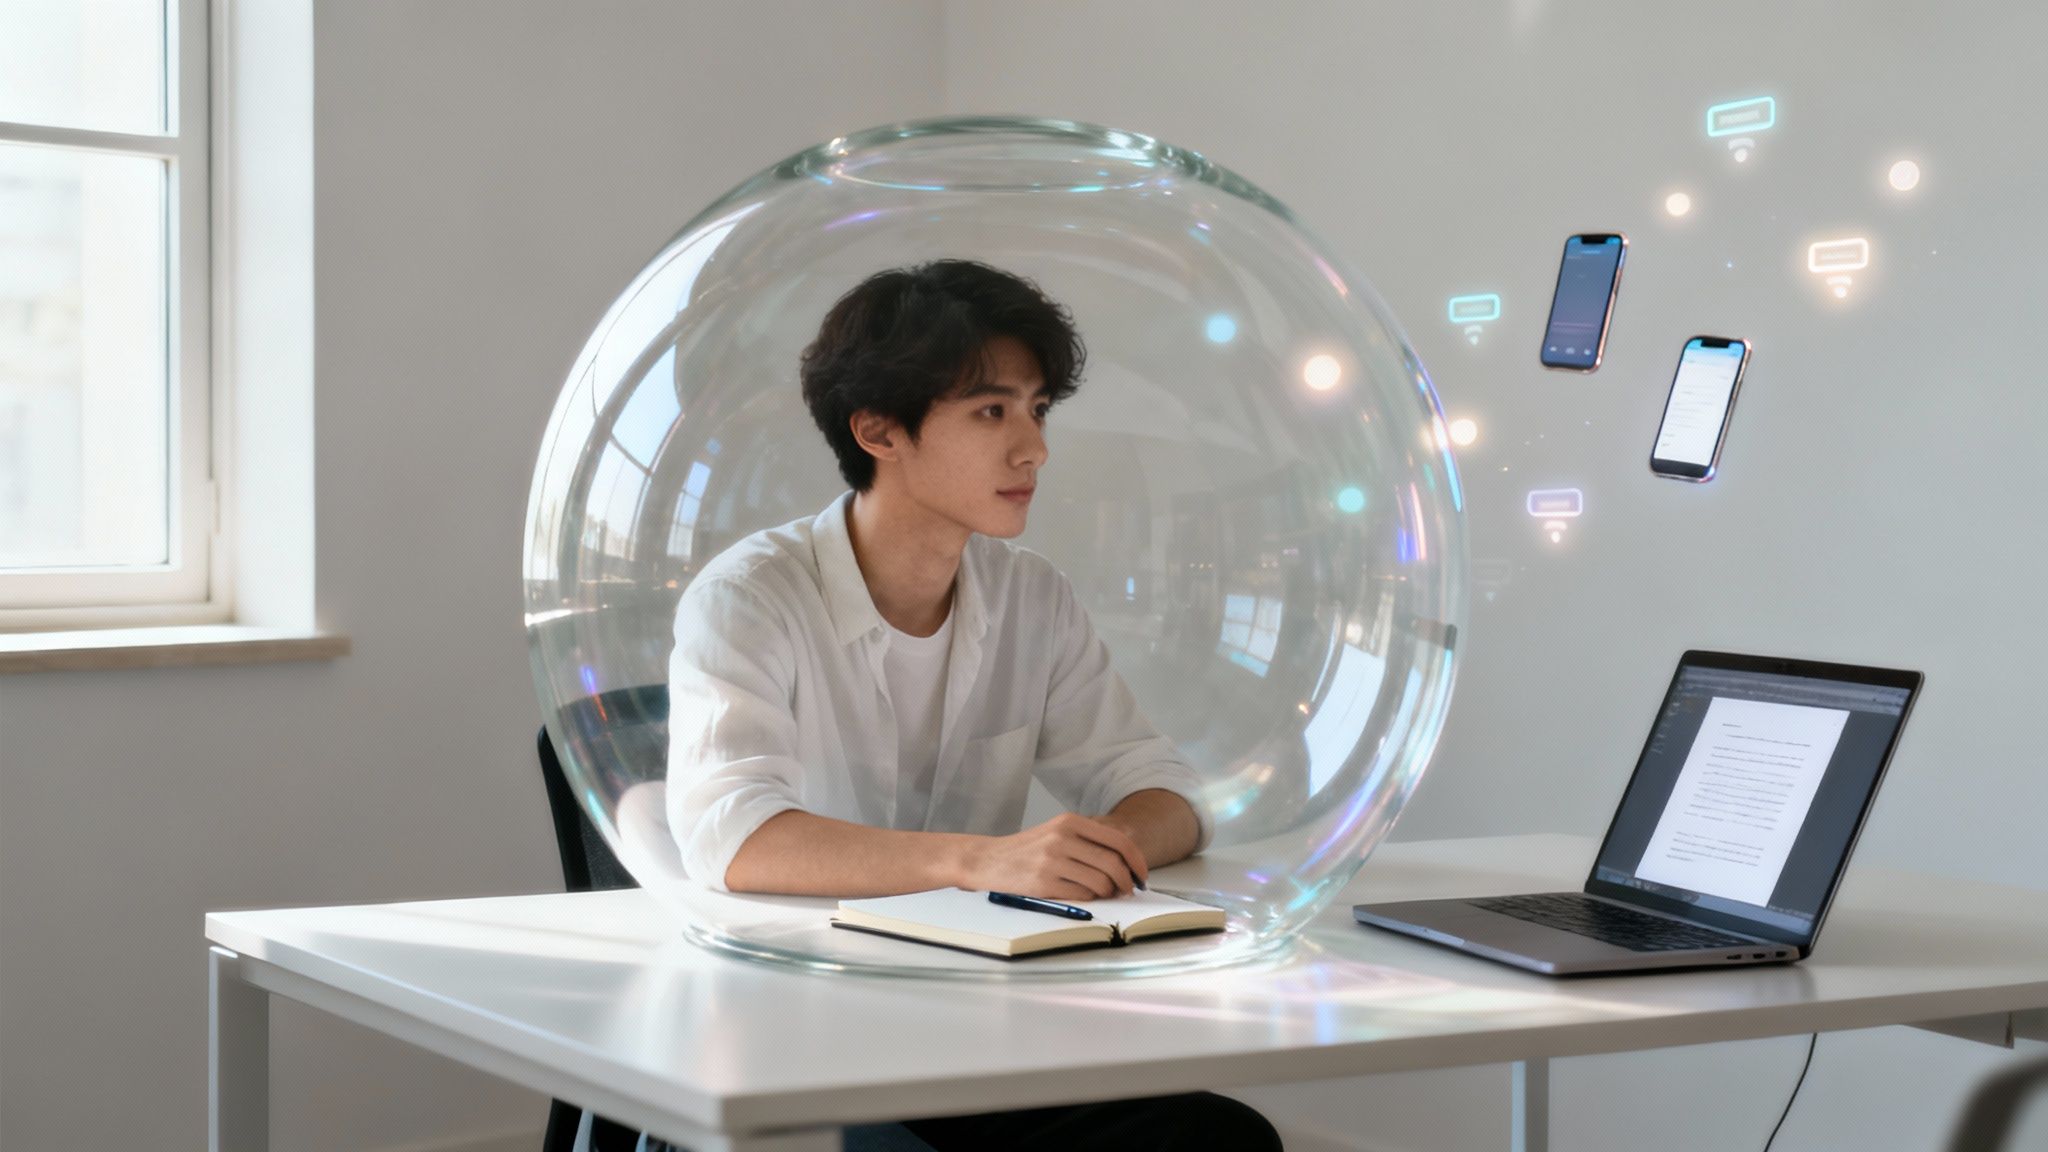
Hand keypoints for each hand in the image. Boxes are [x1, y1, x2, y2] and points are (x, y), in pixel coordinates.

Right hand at [961, 813, 1148, 900]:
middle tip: (1128, 890)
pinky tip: (1084, 896)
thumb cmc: (1027, 850)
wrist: (988, 860)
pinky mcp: (1044, 882)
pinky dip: (1090, 899)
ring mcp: (1052, 860)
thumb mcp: (1057, 832)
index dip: (1137, 861)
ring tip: (1105, 894)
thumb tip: (1126, 863)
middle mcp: (1062, 838)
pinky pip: (1082, 894)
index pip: (1118, 841)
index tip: (1142, 875)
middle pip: (1113, 863)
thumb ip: (1088, 841)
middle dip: (1126, 881)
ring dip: (1108, 892)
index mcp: (1070, 822)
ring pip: (1100, 882)